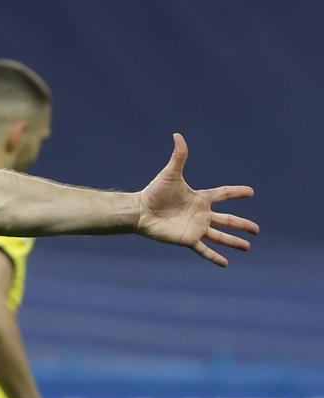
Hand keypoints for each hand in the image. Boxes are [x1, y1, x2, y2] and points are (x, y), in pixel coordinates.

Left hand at [137, 133, 258, 266]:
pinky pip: (204, 250)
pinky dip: (214, 257)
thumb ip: (178, 156)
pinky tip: (225, 263)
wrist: (140, 211)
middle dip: (242, 224)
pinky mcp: (187, 240)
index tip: (251, 192)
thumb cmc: (154, 192)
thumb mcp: (170, 173)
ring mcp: (195, 228)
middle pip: (227, 220)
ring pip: (220, 236)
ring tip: (248, 248)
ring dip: (234, 242)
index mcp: (200, 198)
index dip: (237, 192)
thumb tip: (177, 134)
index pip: (223, 194)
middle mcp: (201, 214)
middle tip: (257, 230)